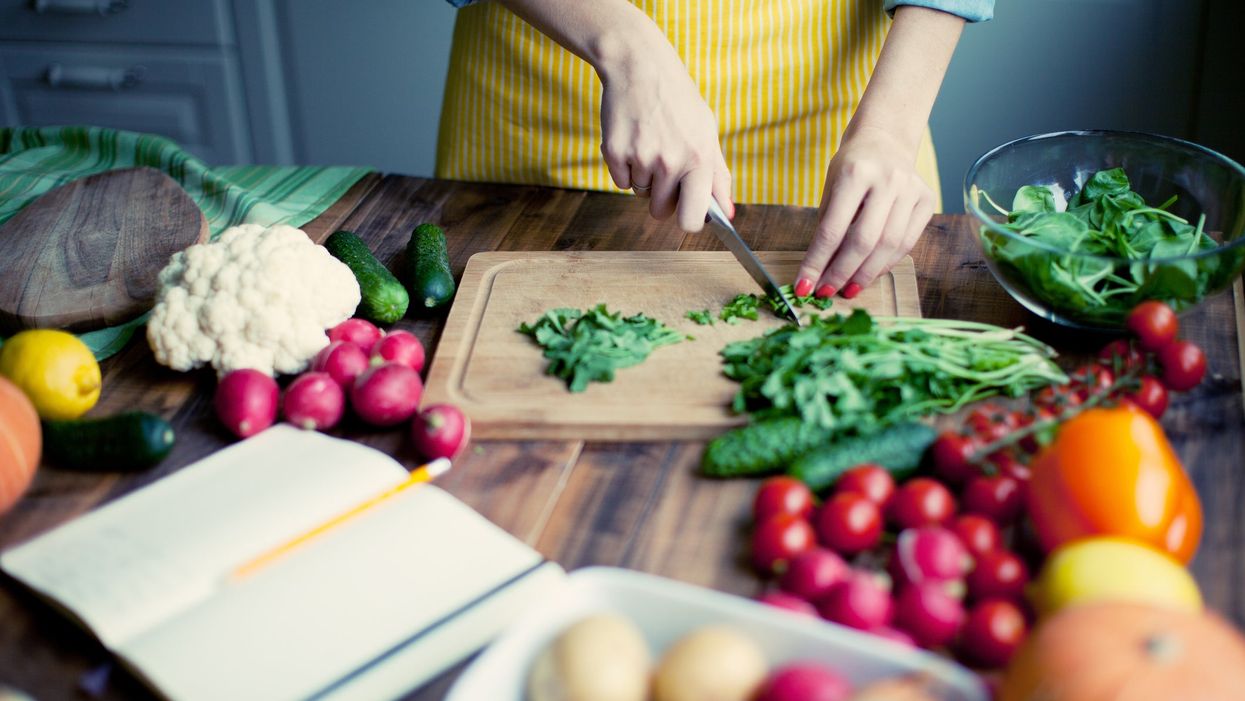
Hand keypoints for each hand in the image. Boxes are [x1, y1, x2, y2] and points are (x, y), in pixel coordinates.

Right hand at [597, 44, 732, 230]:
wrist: (640, 66)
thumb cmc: (679, 101)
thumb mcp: (707, 132)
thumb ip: (718, 176)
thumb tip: (727, 213)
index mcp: (699, 159)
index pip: (691, 219)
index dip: (687, 221)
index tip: (685, 212)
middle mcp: (670, 162)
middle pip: (660, 212)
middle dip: (662, 198)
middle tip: (664, 168)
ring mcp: (641, 158)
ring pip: (640, 194)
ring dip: (644, 178)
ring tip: (650, 144)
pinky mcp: (614, 153)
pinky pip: (620, 182)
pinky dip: (625, 168)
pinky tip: (633, 140)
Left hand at [796, 126, 935, 298]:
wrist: (885, 138)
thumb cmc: (851, 166)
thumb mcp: (830, 187)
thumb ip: (827, 226)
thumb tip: (818, 272)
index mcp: (855, 173)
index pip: (832, 229)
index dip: (817, 262)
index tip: (804, 285)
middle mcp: (888, 180)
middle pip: (864, 241)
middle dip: (842, 273)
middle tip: (827, 292)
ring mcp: (911, 190)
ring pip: (889, 245)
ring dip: (866, 274)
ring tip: (848, 289)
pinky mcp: (926, 200)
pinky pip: (907, 242)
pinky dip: (887, 263)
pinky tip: (870, 273)